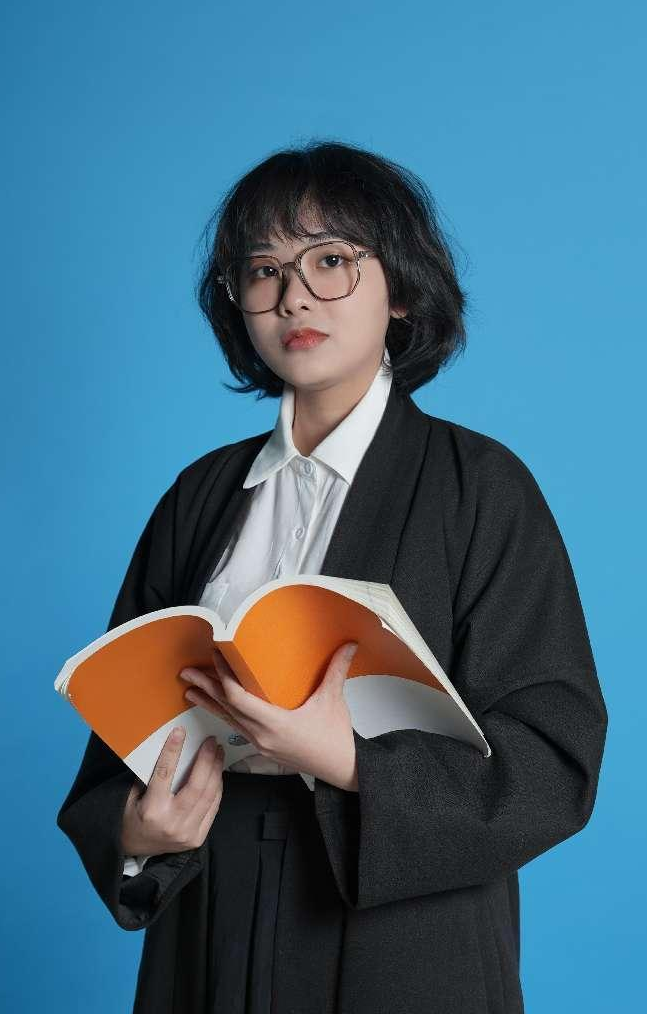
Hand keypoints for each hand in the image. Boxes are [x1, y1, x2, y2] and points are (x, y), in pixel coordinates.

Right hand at [120, 728, 225, 857]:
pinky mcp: (197, 839)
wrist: (135, 849)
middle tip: (211, 741)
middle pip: (196, 786)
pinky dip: (217, 788)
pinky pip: (213, 807)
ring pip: (209, 796)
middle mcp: (171, 823)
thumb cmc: (132, 816)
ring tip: (218, 752)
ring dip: (216, 771)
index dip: (173, 751)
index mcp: (151, 810)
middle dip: (206, 759)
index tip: (180, 732)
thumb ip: (149, 775)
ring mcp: (186, 833)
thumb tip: (171, 748)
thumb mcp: (132, 795)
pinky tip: (217, 773)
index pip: (164, 774)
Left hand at [178, 642, 359, 791]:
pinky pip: (235, 727)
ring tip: (189, 689)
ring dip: (208, 702)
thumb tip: (349, 644)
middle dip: (205, 687)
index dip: (223, 676)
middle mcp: (261, 735)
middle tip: (187, 671)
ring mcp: (260, 743)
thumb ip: (338, 670)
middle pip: (226, 708)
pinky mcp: (262, 746)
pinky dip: (222, 714)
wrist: (340, 769)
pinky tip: (215, 707)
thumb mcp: (334, 700)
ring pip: (227, 719)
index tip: (215, 656)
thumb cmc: (335, 739)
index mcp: (275, 723)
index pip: (238, 698)